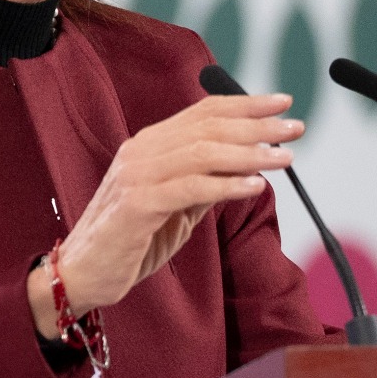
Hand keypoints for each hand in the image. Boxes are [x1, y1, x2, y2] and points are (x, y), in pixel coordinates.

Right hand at [33, 92, 301, 328]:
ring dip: (249, 154)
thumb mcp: (174, 207)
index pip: (203, 112)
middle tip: (294, 128)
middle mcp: (141, 151)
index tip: (282, 103)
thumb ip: (202, 183)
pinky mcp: (137, 205)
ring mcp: (136, 176)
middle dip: (257, 126)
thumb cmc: (129, 241)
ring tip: (284, 157)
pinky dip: (226, 185)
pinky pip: (190, 188)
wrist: (81, 274)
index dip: (245, 104)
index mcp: (149, 144)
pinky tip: (254, 186)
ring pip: (203, 153)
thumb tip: (245, 168)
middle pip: (208, 127)